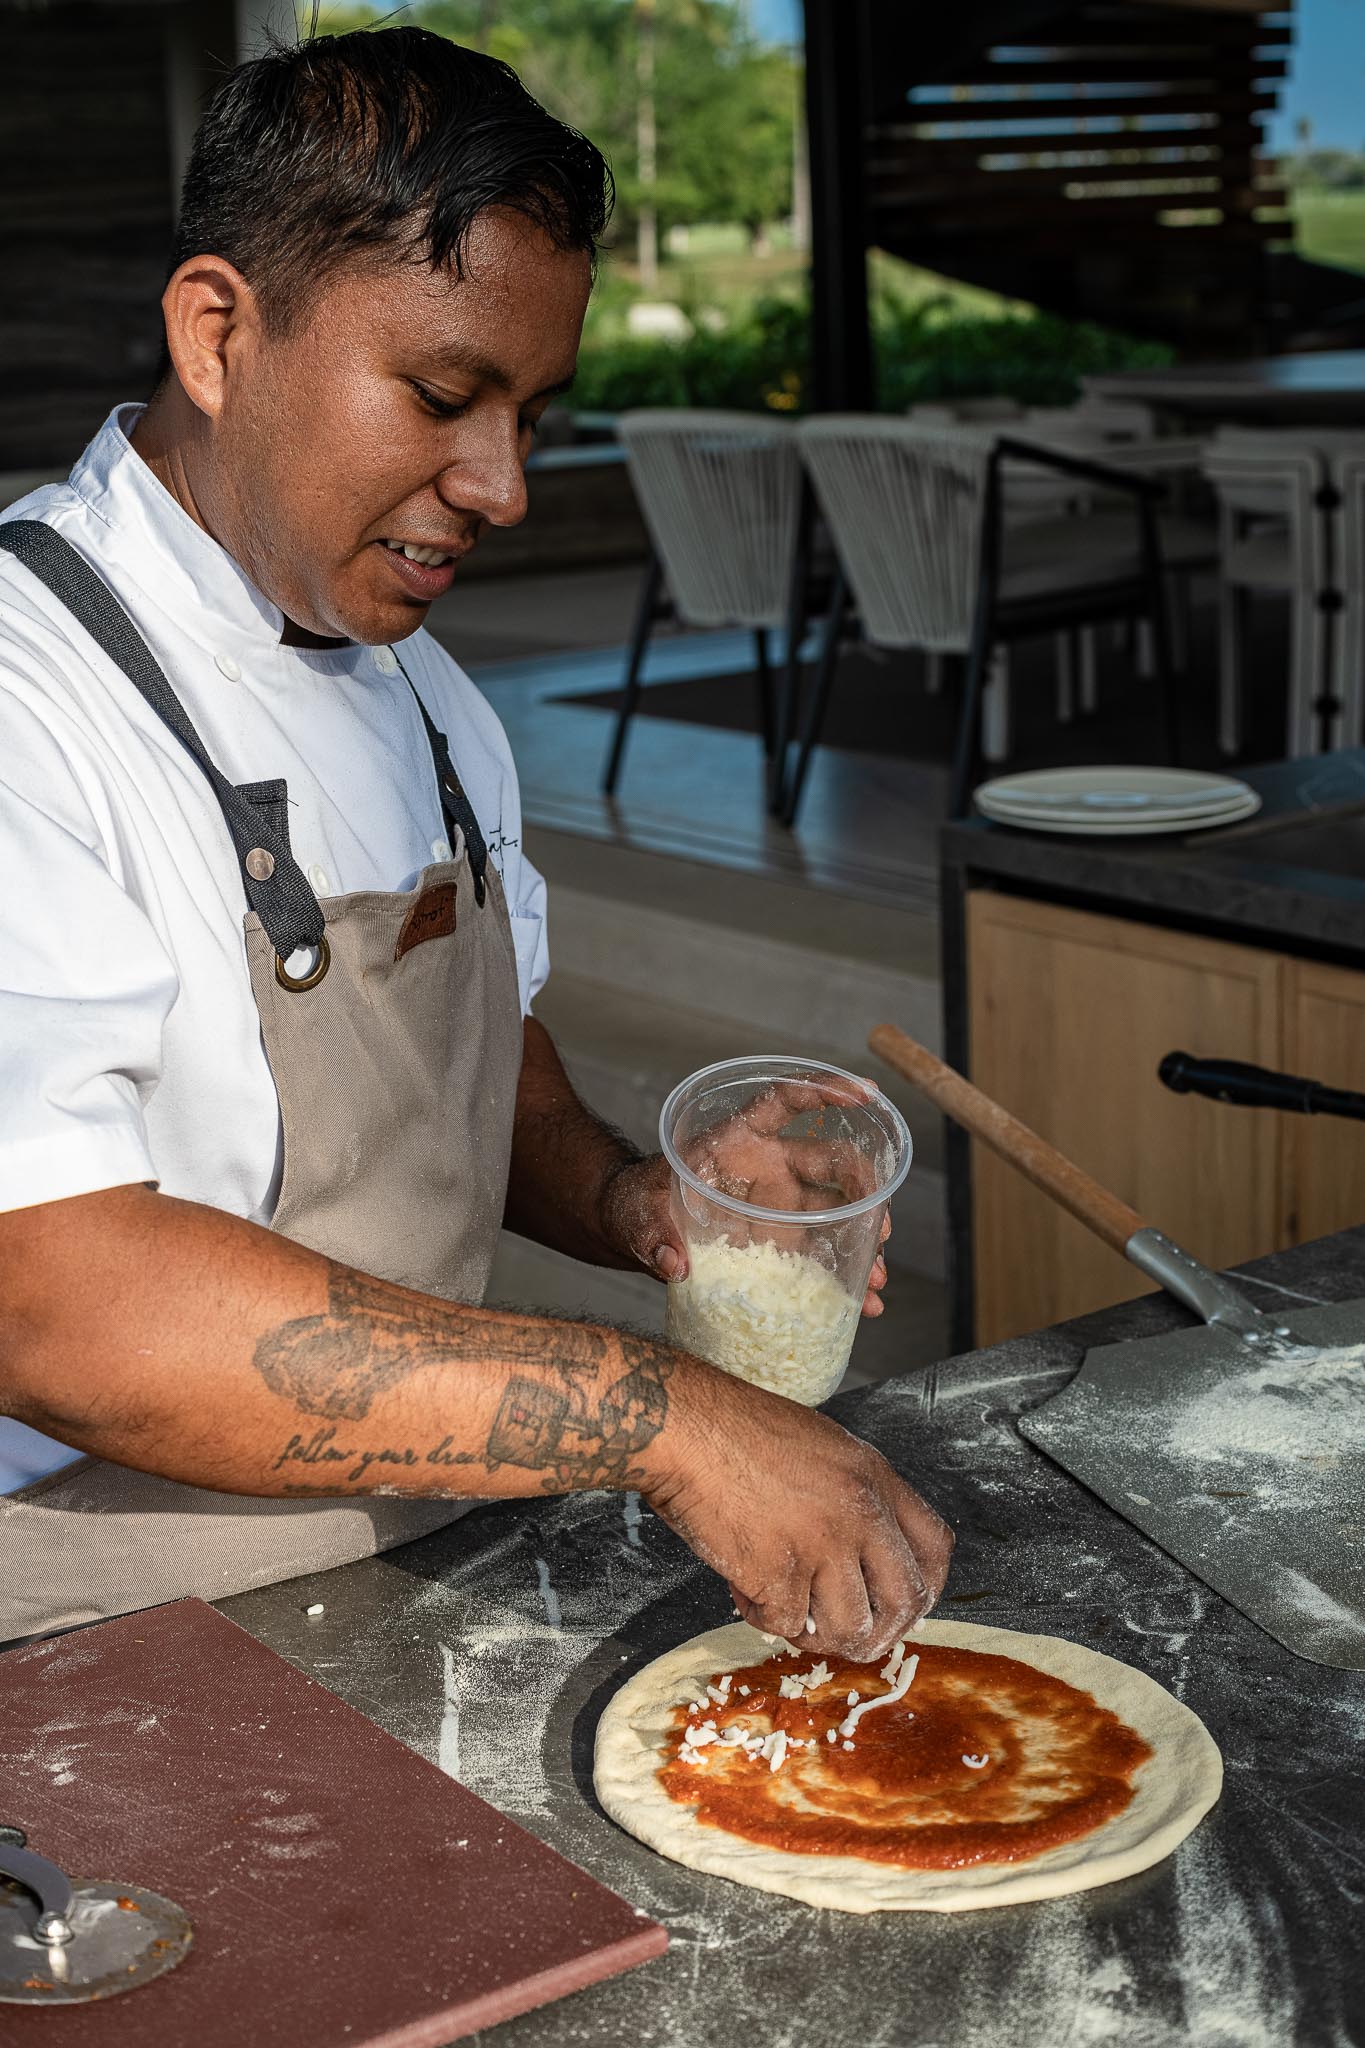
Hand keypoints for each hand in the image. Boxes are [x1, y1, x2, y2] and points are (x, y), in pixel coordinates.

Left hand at [600, 1076, 892, 1317]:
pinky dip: (845, 1276)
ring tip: (875, 1277)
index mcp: (736, 1141)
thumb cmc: (633, 1205)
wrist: (635, 1232)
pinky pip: (823, 1252)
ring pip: (839, 1210)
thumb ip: (651, 1236)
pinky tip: (862, 1301)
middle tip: (879, 1227)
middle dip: (865, 1189)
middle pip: (831, 1161)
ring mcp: (781, 1204)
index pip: (785, 1102)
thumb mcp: (634, 1216)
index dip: (823, 1091)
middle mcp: (769, 1166)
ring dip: (864, 1238)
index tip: (865, 1093)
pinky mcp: (782, 1240)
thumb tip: (673, 1264)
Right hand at [642, 1364, 952, 1660]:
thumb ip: (852, 1496)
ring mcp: (822, 1545)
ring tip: (790, 1612)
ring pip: (850, 1629)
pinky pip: (786, 1624)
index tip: (904, 1604)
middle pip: (904, 1602)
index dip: (924, 1588)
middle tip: (852, 1636)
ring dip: (819, 1634)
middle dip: (881, 1633)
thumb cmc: (737, 1431)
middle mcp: (859, 1513)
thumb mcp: (823, 1448)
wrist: (687, 1428)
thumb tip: (863, 1554)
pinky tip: (744, 1587)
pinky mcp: (779, 1573)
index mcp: (874, 1478)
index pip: (935, 1548)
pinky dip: (762, 1616)